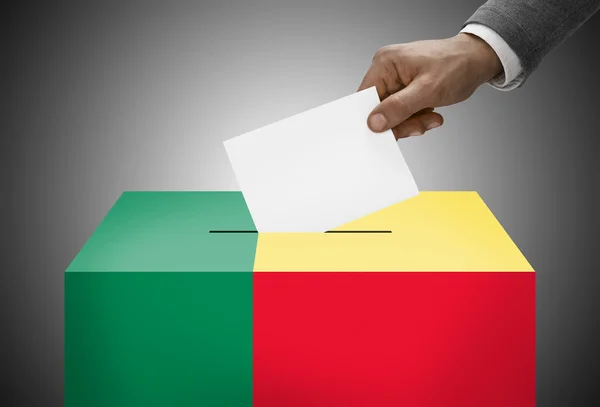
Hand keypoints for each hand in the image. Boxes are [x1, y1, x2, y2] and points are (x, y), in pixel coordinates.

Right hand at [358, 33, 501, 138]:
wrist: (477, 60)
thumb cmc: (457, 65)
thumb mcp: (428, 90)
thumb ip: (399, 107)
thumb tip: (374, 122)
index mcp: (385, 64)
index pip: (365, 97)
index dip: (372, 118)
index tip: (385, 134)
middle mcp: (387, 70)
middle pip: (379, 108)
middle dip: (399, 122)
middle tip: (419, 125)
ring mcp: (396, 80)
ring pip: (392, 114)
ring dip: (411, 121)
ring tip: (431, 117)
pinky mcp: (405, 89)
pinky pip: (402, 111)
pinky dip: (416, 117)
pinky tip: (431, 113)